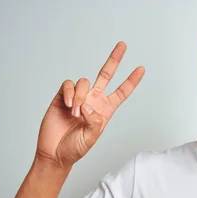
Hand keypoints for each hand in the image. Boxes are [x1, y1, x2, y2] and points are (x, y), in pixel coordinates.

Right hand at [35, 41, 144, 168]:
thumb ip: (94, 122)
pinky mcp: (62, 96)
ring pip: (84, 82)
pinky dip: (69, 93)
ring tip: (74, 113)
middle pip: (106, 74)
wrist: (54, 152)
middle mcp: (93, 100)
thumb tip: (88, 106)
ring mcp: (78, 97)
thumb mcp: (91, 138)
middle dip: (114, 59)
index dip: (131, 81)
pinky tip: (68, 105)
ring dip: (80, 96)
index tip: (141, 69)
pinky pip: (68, 85)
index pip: (121, 92)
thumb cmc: (74, 148)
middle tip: (123, 45)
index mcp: (105, 110)